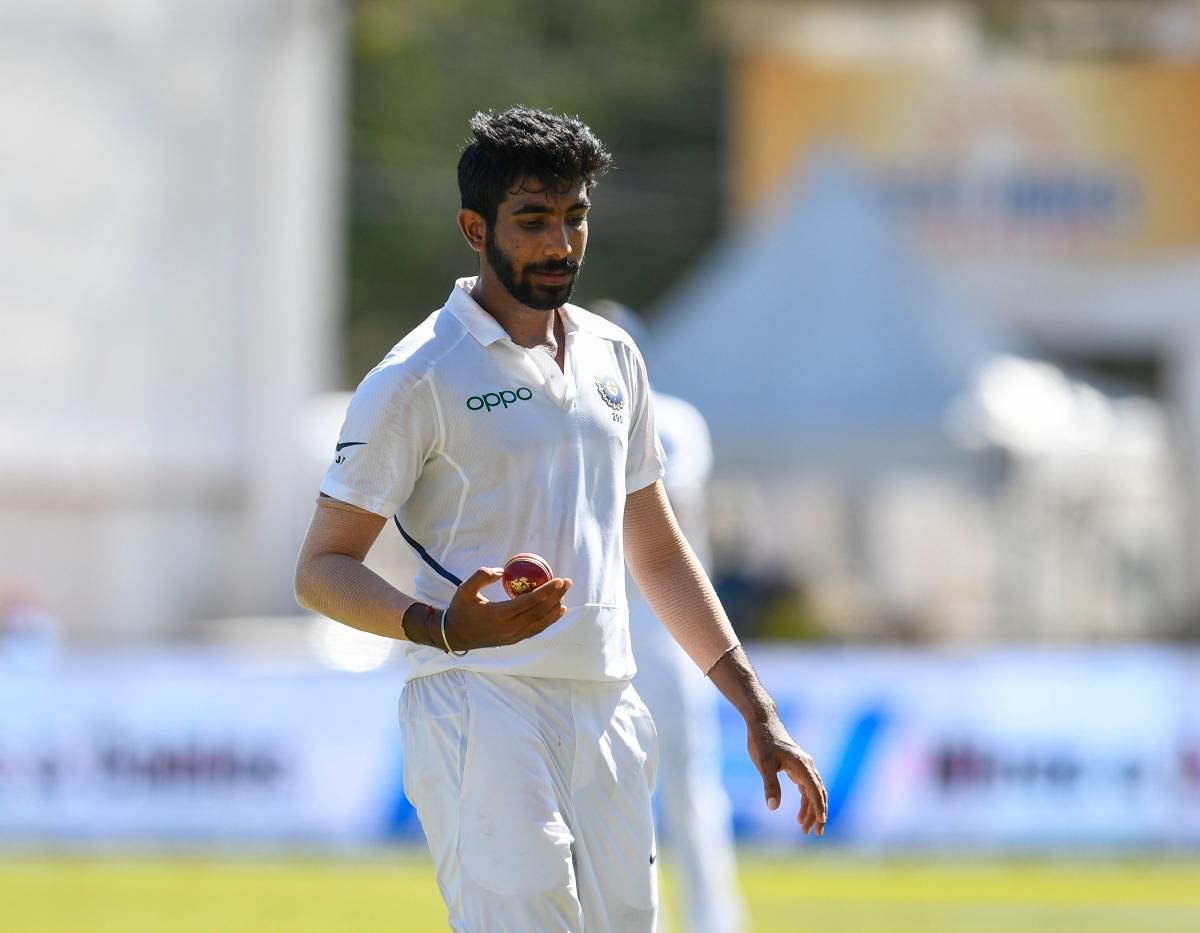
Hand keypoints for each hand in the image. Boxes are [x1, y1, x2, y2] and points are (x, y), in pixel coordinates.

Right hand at [443, 567, 570, 650]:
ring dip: (554, 609)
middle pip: (539, 612)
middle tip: (567, 583)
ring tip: (564, 595)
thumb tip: (502, 571)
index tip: (558, 580)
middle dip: (556, 597)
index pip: (529, 602)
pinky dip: (548, 621)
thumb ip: (482, 576)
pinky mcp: (513, 640)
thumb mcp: (465, 589)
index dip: (546, 591)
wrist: (453, 636)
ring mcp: (512, 636)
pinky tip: (557, 612)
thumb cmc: (460, 610)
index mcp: (498, 614)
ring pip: (540, 623)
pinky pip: (534, 630)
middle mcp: (509, 627)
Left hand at [747, 717, 827, 835]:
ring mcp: (803, 766)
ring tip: (804, 829)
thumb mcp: (763, 764)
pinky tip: (800, 814)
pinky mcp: (797, 767)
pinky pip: (806, 788)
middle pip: (818, 793)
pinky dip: (805, 802)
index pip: (814, 790)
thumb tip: (773, 807)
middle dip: (818, 814)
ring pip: (812, 792)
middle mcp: (807, 766)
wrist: (762, 721)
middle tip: (815, 834)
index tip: (820, 824)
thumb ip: (770, 785)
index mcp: (802, 765)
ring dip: (810, 810)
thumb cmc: (762, 741)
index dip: (818, 808)